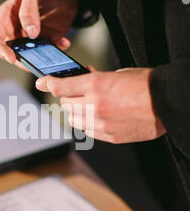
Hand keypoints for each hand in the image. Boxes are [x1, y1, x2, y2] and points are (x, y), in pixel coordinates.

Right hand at [0, 0, 78, 69]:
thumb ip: (29, 11)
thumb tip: (30, 33)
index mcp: (5, 18)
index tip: (12, 58)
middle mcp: (14, 32)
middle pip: (11, 53)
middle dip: (23, 59)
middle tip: (36, 61)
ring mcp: (28, 40)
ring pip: (28, 58)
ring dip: (40, 58)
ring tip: (52, 50)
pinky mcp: (43, 44)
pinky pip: (46, 54)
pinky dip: (55, 51)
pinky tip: (63, 42)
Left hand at [35, 67, 165, 143]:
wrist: (168, 102)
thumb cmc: (146, 84)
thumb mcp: (117, 73)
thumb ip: (95, 79)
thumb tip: (81, 81)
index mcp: (96, 85)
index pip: (61, 86)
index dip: (48, 83)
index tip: (42, 82)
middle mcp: (95, 106)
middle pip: (65, 104)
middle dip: (68, 97)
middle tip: (76, 92)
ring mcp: (101, 124)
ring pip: (74, 120)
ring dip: (76, 111)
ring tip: (88, 105)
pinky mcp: (109, 136)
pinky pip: (88, 131)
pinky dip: (88, 124)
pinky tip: (98, 117)